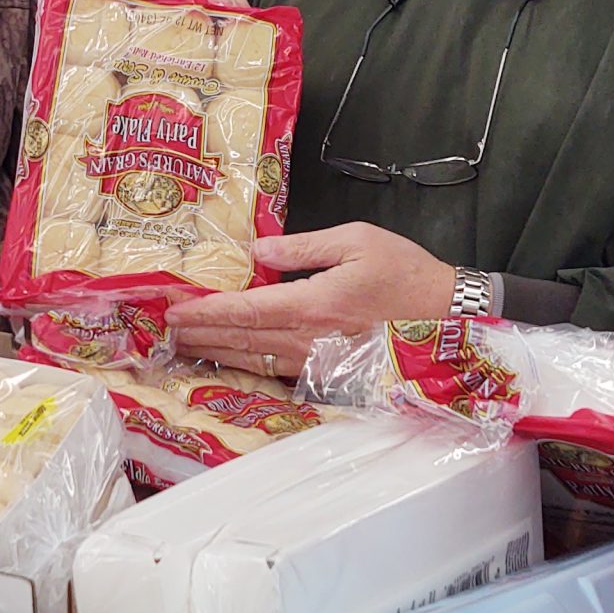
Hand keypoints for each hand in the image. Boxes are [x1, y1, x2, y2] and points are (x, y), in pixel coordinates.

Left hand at [168, 224, 455, 379]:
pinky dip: (247, 365)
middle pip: (240, 340)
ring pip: (254, 360)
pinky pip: (277, 371)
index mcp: (311, 304)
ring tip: (185, 345)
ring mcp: (317, 361)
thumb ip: (301, 246)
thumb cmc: (406, 274)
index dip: (206, 312)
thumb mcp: (356, 241)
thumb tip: (257, 249)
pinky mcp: (329, 372)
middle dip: (200, 334)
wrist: (449, 320)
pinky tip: (230, 360)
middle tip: (164, 330)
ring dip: (216, 352)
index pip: (245, 310)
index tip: (175, 310)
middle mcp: (307, 339)